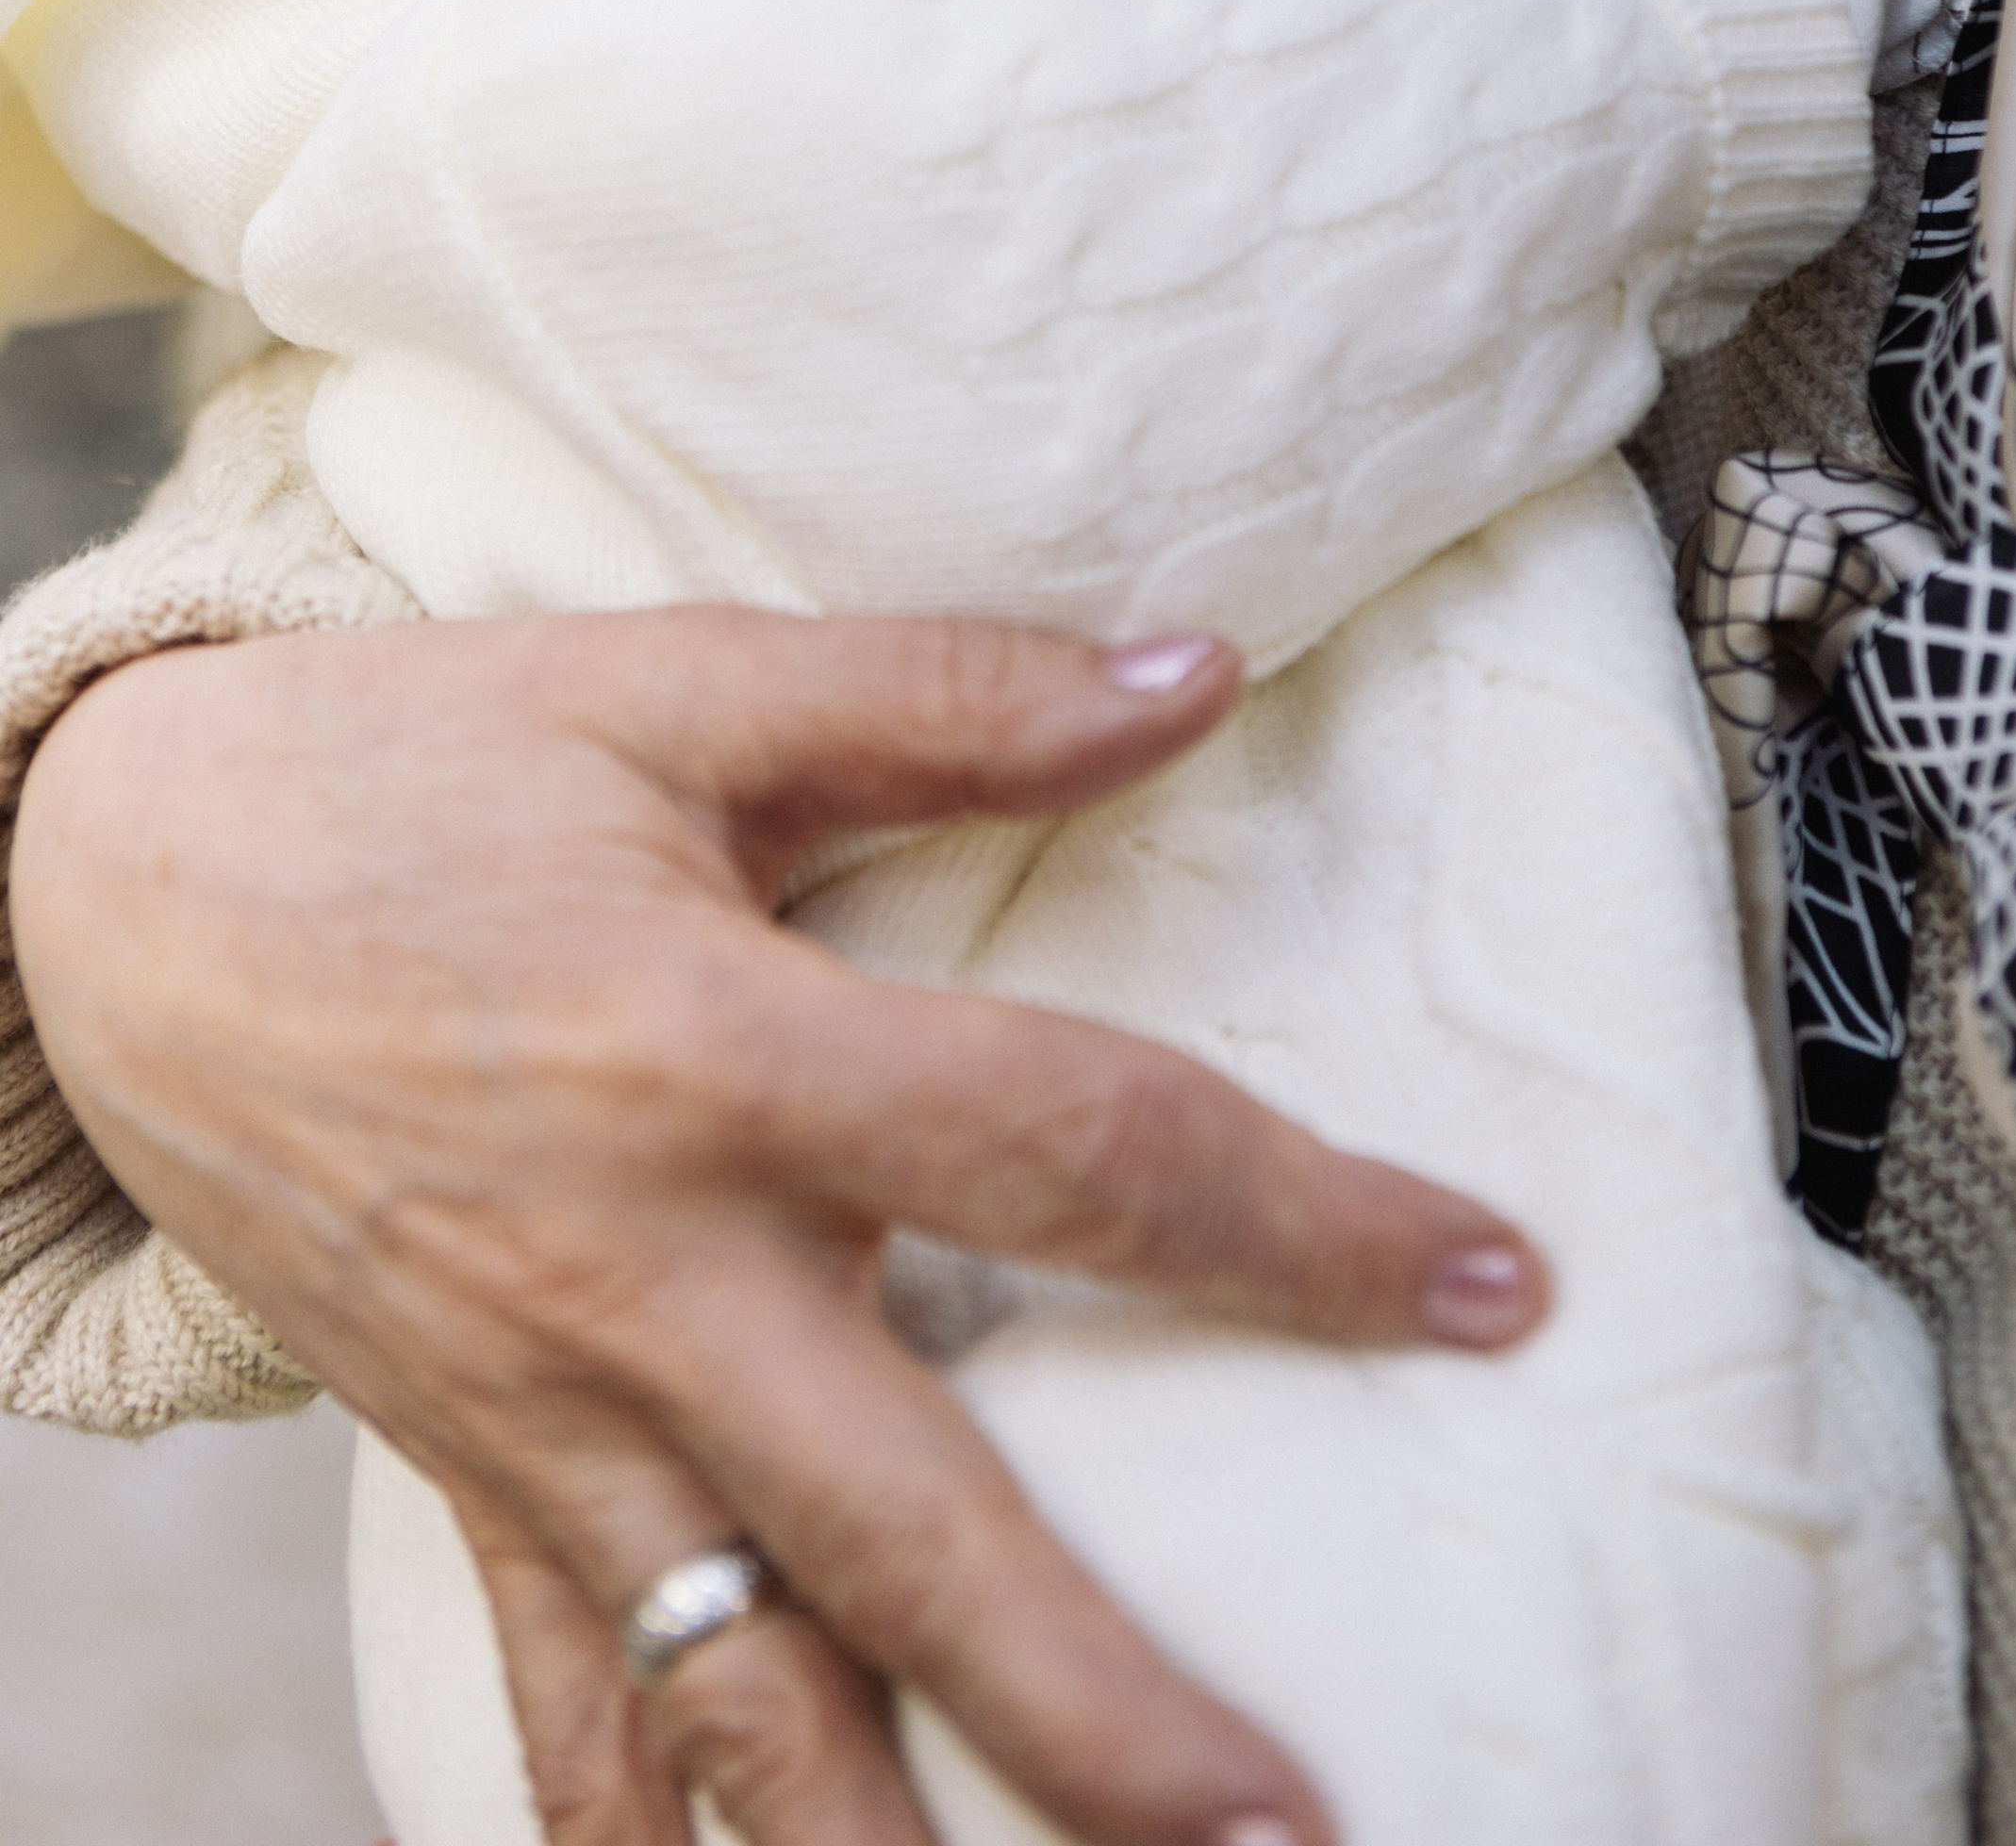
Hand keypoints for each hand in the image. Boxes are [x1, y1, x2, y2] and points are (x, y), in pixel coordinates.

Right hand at [12, 609, 1546, 1844]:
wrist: (101, 887)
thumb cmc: (412, 770)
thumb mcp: (672, 691)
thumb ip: (947, 699)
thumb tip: (1200, 669)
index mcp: (723, 1049)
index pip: (1072, 1153)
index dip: (1299, 1224)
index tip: (1492, 1285)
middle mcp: (641, 1271)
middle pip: (911, 1530)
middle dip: (1108, 1709)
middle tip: (1301, 1829)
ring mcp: (538, 1411)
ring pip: (736, 1696)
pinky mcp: (461, 1479)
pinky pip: (561, 1718)